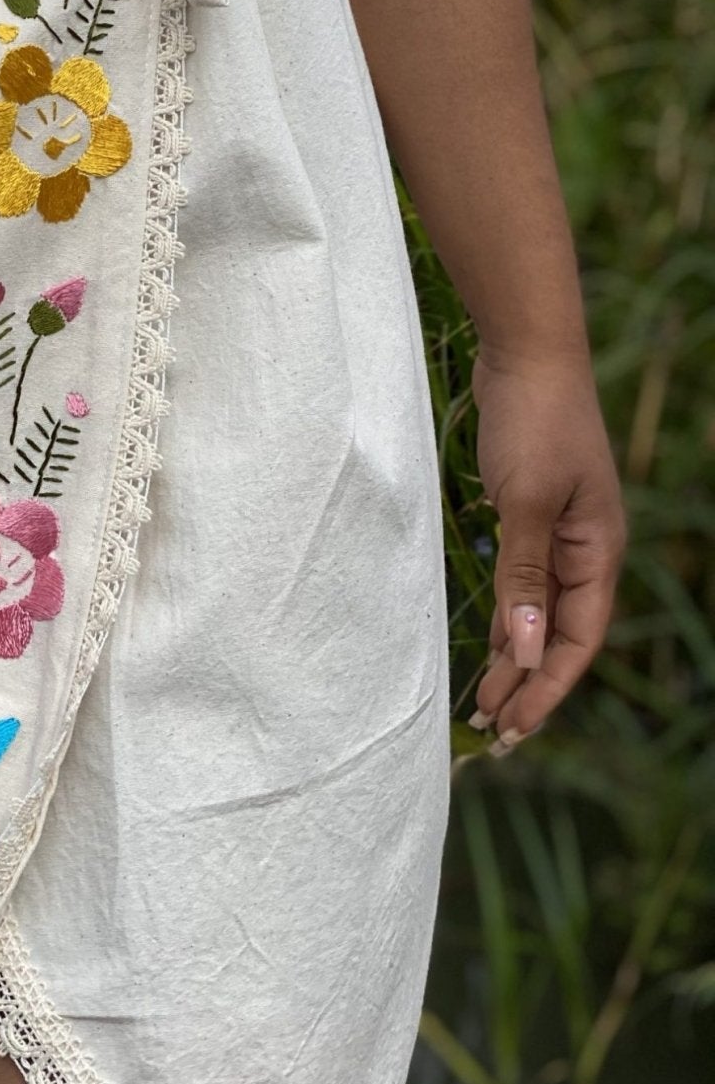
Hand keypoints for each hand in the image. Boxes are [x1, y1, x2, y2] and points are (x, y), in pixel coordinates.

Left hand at [468, 348, 626, 747]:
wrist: (528, 353)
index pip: (576, 640)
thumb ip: (524, 577)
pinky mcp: (533, 512)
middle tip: (489, 730)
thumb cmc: (532, 422)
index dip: (546, 688)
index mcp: (598, 552)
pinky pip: (525, 580)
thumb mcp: (524, 503)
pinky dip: (508, 613)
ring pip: (540, 610)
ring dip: (515, 652)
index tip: (512, 728)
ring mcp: (561, 531)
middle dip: (529, 684)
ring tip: (484, 699)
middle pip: (560, 634)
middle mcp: (586, 549)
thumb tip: (525, 651)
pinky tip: (490, 638)